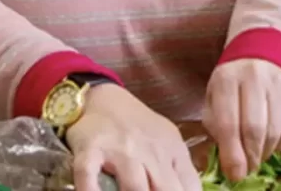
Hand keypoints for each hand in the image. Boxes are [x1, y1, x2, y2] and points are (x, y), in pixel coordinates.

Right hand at [65, 84, 199, 190]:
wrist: (101, 98)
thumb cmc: (136, 126)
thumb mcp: (166, 142)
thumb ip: (177, 169)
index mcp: (172, 150)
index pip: (190, 187)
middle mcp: (150, 151)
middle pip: (166, 190)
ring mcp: (120, 151)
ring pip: (135, 188)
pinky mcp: (90, 151)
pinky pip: (90, 178)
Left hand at [202, 59, 280, 181]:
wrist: (264, 53)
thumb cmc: (234, 82)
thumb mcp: (215, 96)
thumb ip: (217, 126)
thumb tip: (230, 163)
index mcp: (227, 79)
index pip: (228, 123)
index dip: (232, 154)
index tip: (234, 174)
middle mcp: (254, 78)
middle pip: (254, 129)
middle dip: (250, 157)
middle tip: (248, 169)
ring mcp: (279, 83)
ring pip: (275, 131)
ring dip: (266, 152)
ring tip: (258, 156)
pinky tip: (273, 144)